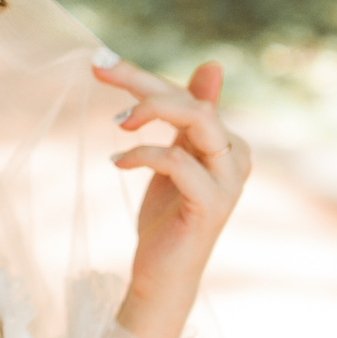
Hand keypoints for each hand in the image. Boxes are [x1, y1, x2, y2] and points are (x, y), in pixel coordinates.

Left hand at [92, 51, 252, 337]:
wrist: (163, 277)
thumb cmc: (165, 218)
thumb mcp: (171, 160)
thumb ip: (183, 118)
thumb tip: (212, 65)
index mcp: (226, 141)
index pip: (186, 96)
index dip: (142, 75)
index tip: (100, 60)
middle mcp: (236, 156)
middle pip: (193, 101)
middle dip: (143, 82)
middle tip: (100, 71)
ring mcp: (228, 181)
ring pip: (198, 120)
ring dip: (151, 110)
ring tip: (117, 122)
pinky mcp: (212, 205)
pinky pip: (178, 162)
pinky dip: (143, 154)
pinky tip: (117, 162)